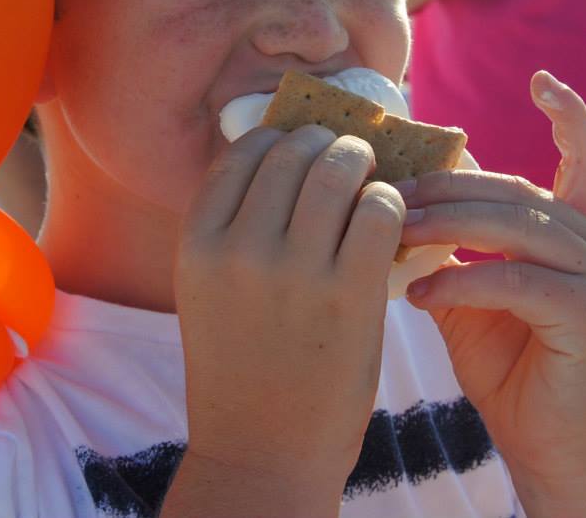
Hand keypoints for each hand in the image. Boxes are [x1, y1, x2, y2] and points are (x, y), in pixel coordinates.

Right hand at [174, 125, 404, 495]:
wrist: (263, 448)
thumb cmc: (240, 359)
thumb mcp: (209, 286)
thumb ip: (234, 223)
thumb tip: (284, 151)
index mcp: (197, 242)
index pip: (243, 152)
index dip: (279, 136)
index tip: (300, 143)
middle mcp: (238, 247)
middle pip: (292, 151)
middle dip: (324, 141)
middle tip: (344, 151)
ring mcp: (294, 270)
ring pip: (337, 170)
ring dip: (360, 161)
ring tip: (370, 173)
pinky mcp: (349, 295)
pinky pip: (378, 211)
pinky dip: (388, 201)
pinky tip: (388, 215)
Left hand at [399, 71, 585, 500]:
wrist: (545, 443)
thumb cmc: (500, 360)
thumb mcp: (467, 286)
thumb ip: (448, 239)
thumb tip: (396, 190)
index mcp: (571, 230)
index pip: (582, 157)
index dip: (568, 115)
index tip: (542, 78)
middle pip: (509, 189)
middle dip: (441, 188)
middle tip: (382, 192)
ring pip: (509, 224)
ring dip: (441, 224)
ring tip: (388, 233)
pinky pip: (512, 279)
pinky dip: (459, 281)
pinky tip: (419, 294)